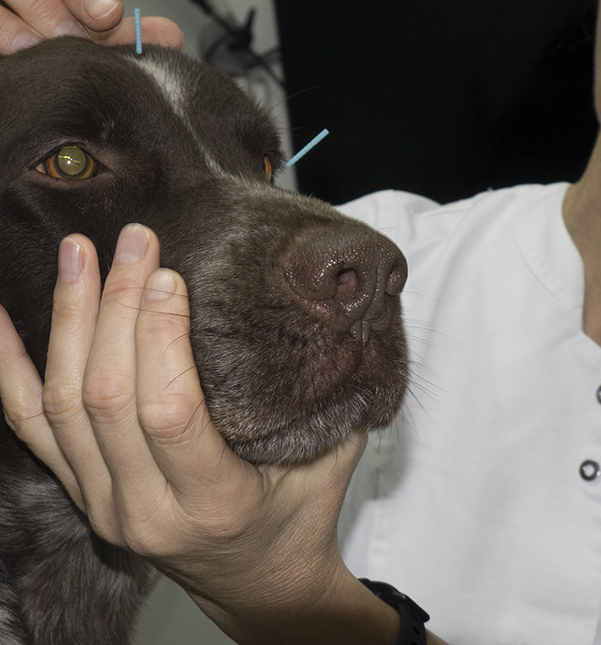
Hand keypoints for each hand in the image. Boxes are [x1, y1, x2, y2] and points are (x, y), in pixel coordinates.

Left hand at [0, 224, 402, 644]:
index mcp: (215, 502)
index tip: (172, 275)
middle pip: (108, 397)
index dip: (162, 337)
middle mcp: (146, 510)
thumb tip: (342, 317)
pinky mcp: (83, 493)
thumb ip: (334, 394)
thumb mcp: (335, 457)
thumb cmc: (301, 516)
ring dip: (69, 321)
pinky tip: (1, 319)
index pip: (169, 411)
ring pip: (62, 405)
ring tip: (80, 253)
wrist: (258, 581)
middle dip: (119, 306)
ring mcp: (104, 505)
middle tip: (136, 242)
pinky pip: (30, 427)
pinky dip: (10, 368)